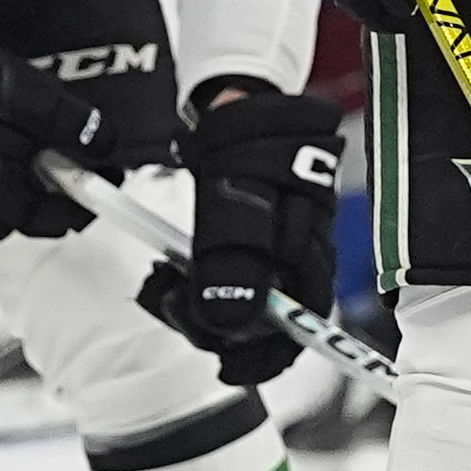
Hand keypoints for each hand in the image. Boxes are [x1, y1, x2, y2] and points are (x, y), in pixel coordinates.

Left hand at [139, 79, 344, 385]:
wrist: (237, 103)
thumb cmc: (246, 141)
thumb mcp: (234, 198)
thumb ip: (234, 260)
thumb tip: (227, 323)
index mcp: (309, 253)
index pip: (300, 327)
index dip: (262, 357)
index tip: (223, 367)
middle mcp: (298, 261)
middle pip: (267, 325)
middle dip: (215, 329)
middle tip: (168, 303)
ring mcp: (275, 254)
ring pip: (241, 308)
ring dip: (197, 310)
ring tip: (160, 286)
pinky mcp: (249, 246)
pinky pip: (226, 285)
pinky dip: (194, 289)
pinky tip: (168, 275)